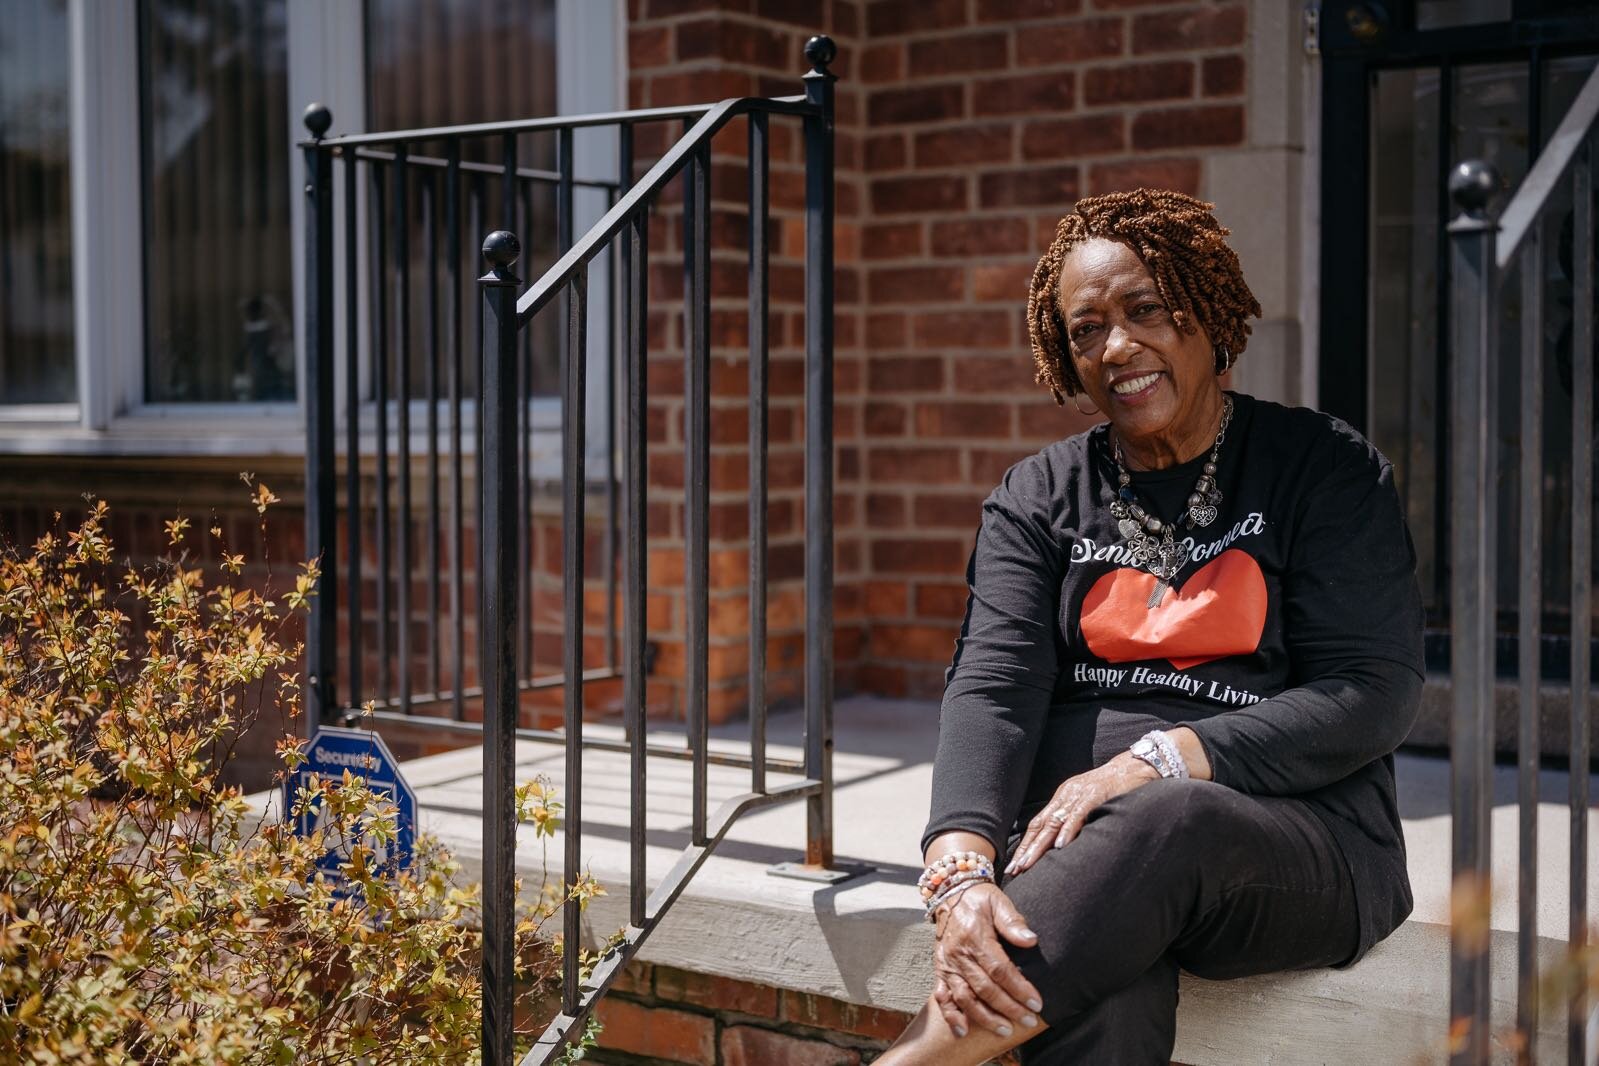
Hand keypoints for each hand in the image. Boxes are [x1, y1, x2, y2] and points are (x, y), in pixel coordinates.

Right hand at [931, 882, 1042, 1038]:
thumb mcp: (998, 902)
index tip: (1036, 1003)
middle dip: (1008, 1007)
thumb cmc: (979, 899)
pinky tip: (963, 1030)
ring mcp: (948, 964)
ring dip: (984, 1017)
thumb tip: (1031, 941)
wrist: (951, 893)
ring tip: (1004, 1030)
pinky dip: (951, 1015)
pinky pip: (942, 996)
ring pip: (965, 997)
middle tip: (1028, 1020)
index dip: (1018, 988)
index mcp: (975, 936)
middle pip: (984, 988)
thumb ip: (1013, 922)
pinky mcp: (940, 970)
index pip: (999, 969)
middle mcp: (959, 953)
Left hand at [1005, 754, 1158, 876]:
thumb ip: (1076, 818)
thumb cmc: (1115, 788)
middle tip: (1015, 869)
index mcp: (1063, 797)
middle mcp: (1066, 795)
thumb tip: (1064, 843)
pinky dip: (1068, 830)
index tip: (1015, 865)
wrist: (1136, 766)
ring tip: (1028, 863)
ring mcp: (1080, 795)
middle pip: (1041, 825)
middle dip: (1027, 849)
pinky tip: (1060, 846)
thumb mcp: (1089, 802)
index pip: (1038, 824)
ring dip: (1040, 845)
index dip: (1026, 845)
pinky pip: (1079, 814)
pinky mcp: (1096, 795)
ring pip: (1054, 822)